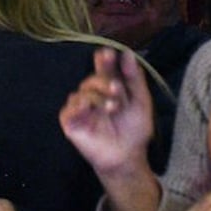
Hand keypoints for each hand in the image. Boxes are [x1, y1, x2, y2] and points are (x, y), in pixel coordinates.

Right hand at [59, 47, 159, 210]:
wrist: (128, 157)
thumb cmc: (134, 130)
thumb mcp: (141, 102)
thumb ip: (134, 78)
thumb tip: (127, 53)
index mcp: (108, 88)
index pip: (103, 69)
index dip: (104, 60)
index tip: (107, 53)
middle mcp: (92, 95)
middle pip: (93, 79)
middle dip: (105, 82)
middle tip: (117, 90)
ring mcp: (80, 108)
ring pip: (82, 93)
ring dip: (98, 97)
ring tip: (112, 108)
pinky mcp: (70, 122)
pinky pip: (69, 109)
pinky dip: (79, 106)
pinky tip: (88, 108)